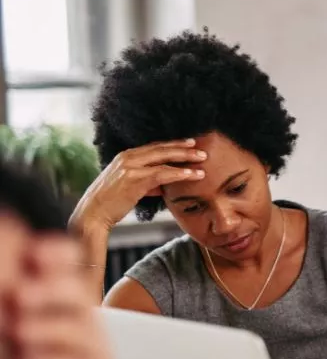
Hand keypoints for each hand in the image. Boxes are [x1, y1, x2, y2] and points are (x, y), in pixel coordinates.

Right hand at [69, 139, 208, 234]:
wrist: (93, 213)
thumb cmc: (111, 203)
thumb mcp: (130, 187)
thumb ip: (147, 183)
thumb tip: (164, 186)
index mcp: (126, 156)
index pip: (154, 147)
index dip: (173, 145)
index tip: (190, 144)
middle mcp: (127, 157)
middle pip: (161, 148)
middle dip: (183, 148)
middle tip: (201, 149)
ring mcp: (130, 167)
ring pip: (163, 158)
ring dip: (185, 159)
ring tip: (202, 160)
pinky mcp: (134, 179)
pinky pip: (161, 173)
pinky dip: (178, 173)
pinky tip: (191, 175)